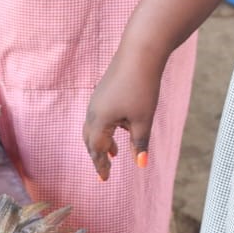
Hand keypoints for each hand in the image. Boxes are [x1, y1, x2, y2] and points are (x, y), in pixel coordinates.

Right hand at [84, 49, 163, 180]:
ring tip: (113, 153)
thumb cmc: (142, 87)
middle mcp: (93, 110)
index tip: (104, 180)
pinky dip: (106, 128)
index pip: (96, 150)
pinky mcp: (104, 90)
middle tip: (104, 170)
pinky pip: (100, 115)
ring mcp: (97, 98)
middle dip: (97, 155)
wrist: (140, 52)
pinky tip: (122, 127)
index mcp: (100, 120)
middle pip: (90, 139)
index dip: (100, 166)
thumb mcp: (143, 120)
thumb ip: (140, 143)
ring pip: (94, 126)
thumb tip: (141, 164)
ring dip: (102, 141)